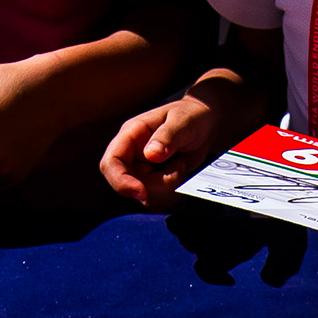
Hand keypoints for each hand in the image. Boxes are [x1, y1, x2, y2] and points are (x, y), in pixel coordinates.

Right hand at [100, 82, 267, 206]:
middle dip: (157, 185)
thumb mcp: (182, 122)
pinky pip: (156, 201)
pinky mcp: (152, 183)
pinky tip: (180, 174)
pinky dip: (172, 194)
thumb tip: (151, 154)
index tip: (141, 192)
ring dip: (168, 188)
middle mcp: (131, 155)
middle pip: (129, 185)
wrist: (206, 125)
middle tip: (179, 167)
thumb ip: (167, 137)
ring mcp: (141, 171)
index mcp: (130, 136)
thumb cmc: (192, 116)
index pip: (111, 163)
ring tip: (180, 164)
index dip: (121, 181)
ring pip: (145, 196)